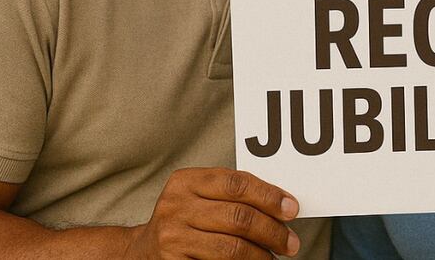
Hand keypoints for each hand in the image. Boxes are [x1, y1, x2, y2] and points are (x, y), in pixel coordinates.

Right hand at [125, 167, 300, 258]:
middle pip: (238, 217)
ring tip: (274, 257)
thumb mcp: (200, 197)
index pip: (236, 183)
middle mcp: (175, 207)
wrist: (141, 252)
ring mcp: (172, 237)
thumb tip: (282, 204)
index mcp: (185, 181)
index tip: (292, 208)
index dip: (269, 196)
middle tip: (291, 242)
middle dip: (272, 232)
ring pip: (232, 248)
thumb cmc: (184, 220)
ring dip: (261, 255)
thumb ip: (233, 195)